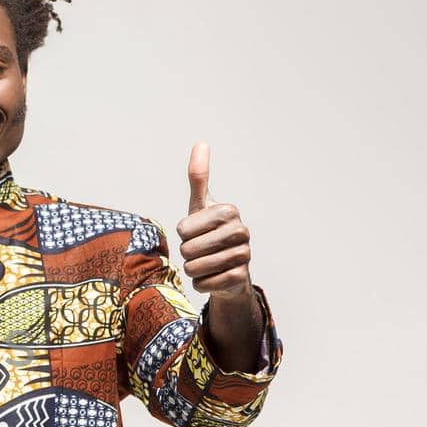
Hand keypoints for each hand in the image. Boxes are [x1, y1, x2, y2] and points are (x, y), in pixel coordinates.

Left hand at [175, 141, 252, 301]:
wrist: (227, 269)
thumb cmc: (209, 233)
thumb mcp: (201, 206)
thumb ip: (199, 177)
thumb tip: (201, 143)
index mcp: (229, 211)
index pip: (183, 228)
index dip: (183, 234)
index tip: (195, 232)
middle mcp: (241, 230)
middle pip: (188, 249)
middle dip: (186, 254)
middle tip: (199, 251)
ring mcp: (244, 255)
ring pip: (194, 267)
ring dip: (192, 269)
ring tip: (204, 263)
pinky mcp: (240, 277)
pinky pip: (204, 283)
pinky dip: (201, 284)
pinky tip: (212, 277)